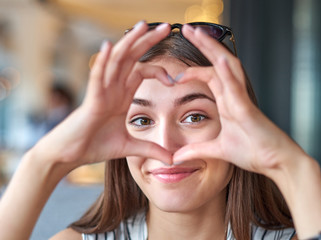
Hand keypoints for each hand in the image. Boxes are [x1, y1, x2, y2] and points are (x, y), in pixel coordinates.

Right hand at [33, 21, 172, 167]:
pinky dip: (102, 62)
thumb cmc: (95, 146)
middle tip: (166, 27)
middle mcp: (113, 88)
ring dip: (129, 43)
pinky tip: (108, 46)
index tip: (174, 80)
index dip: (158, 70)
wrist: (71, 155)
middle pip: (131, 58)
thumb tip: (172, 159)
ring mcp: (101, 92)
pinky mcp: (91, 100)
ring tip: (143, 26)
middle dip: (148, 42)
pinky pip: (96, 77)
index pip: (141, 71)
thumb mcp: (130, 147)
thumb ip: (151, 149)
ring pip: (116, 61)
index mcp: (122, 95)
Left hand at [173, 25, 306, 177]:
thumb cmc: (253, 152)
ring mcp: (242, 100)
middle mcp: (234, 95)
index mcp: (227, 102)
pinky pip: (237, 87)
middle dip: (202, 44)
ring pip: (227, 67)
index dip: (192, 70)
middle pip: (217, 63)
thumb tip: (176, 157)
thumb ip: (196, 150)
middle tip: (186, 28)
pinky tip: (218, 59)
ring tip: (197, 32)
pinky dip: (228, 73)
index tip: (173, 73)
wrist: (277, 162)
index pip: (209, 76)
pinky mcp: (248, 110)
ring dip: (213, 49)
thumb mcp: (217, 150)